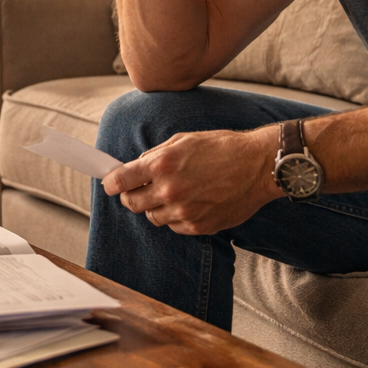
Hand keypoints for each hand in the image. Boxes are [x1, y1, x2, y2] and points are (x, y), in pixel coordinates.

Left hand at [101, 126, 278, 234]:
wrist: (258, 166)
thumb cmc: (223, 148)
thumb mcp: (184, 140)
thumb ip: (155, 155)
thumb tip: (134, 167)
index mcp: (163, 165)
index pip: (120, 180)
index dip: (111, 182)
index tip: (109, 183)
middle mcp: (170, 190)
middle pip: (131, 203)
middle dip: (130, 196)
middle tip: (138, 188)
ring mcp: (184, 212)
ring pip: (153, 217)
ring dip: (156, 206)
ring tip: (174, 192)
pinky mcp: (199, 226)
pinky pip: (175, 226)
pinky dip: (177, 217)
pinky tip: (191, 202)